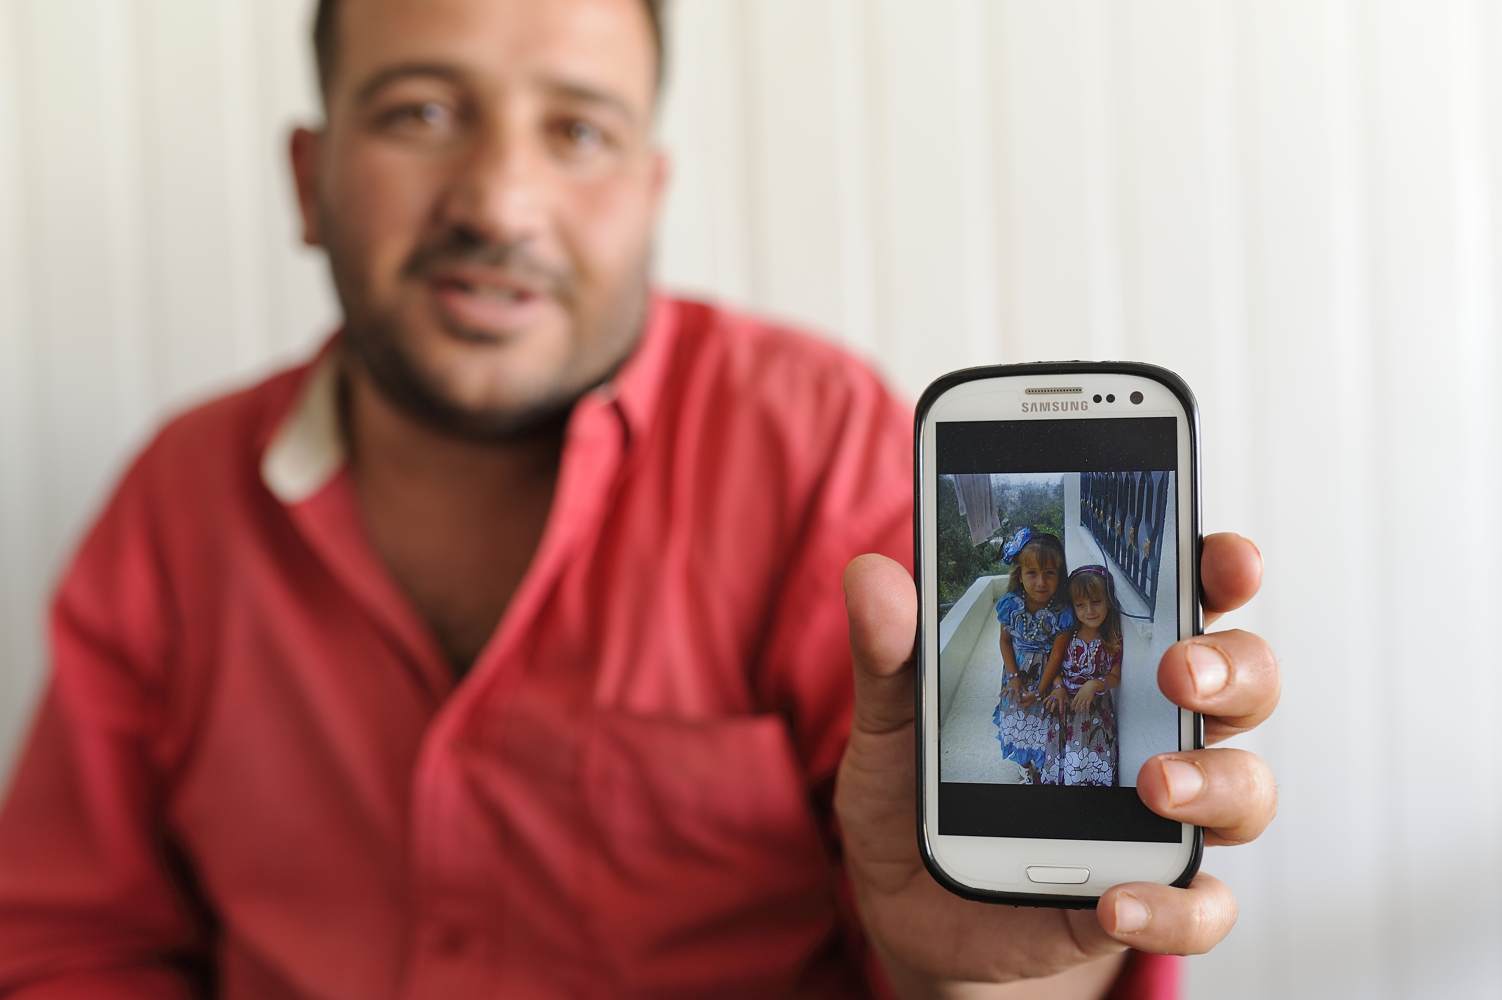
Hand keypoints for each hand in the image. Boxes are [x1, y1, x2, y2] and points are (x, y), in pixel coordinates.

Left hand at [836, 532, 1276, 994]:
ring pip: (1243, 787)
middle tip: (1179, 672)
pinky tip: (1117, 901)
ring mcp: (1160, 816)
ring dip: (1215, 781)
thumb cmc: (918, 794)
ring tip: (1155, 786)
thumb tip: (872, 575)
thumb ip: (890, 653)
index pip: (1182, 597)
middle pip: (1242, 681)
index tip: (1226, 559)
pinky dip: (1173, 906)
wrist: (907, 908)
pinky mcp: (1146, 891)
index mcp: (1100, 663)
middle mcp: (1151, 729)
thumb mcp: (894, 719)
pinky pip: (1200, 905)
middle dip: (1230, 668)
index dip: (1219, 569)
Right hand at [1043, 686, 1067, 714]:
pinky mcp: (1050, 695)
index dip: (1061, 709)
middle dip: (1052, 708)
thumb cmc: (1064, 693)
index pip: (1061, 704)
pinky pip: (1047, 698)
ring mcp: (1052, 696)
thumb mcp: (1067, 697)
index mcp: (1061, 698)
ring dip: (1048, 705)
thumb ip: (1068, 703)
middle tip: (1051, 712)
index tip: (1061, 713)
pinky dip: (1045, 700)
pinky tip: (1043, 703)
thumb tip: (1070, 708)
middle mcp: (1056, 698)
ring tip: (1047, 708)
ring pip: (1049, 701)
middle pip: (1053, 703)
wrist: (1060, 686)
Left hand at [1070, 680, 1099, 712]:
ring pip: (1082, 705)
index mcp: (1078, 694)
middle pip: (1078, 704)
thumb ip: (1078, 694)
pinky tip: (1087, 710)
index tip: (1071, 708)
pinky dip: (1087, 708)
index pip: (1074, 701)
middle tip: (1075, 711)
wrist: (1091, 685)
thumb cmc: (1086, 686)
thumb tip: (1077, 697)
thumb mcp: (1080, 690)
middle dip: (1076, 708)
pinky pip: (1087, 705)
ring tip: (1080, 711)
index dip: (1072, 705)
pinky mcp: (1089, 699)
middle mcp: (1081, 697)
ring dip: (1081, 709)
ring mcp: (1085, 698)